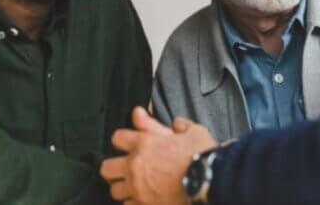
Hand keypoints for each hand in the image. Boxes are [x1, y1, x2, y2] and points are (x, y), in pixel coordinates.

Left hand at [100, 107, 216, 204]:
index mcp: (144, 143)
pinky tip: (144, 200)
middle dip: (114, 167)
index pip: (117, 138)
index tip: (131, 144)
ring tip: (135, 187)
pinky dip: (134, 203)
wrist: (212, 182)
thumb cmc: (203, 156)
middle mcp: (136, 166)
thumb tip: (174, 122)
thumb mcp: (192, 132)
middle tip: (126, 169)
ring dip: (123, 188)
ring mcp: (138, 189)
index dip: (124, 140)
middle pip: (107, 167)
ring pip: (115, 190)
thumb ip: (178, 125)